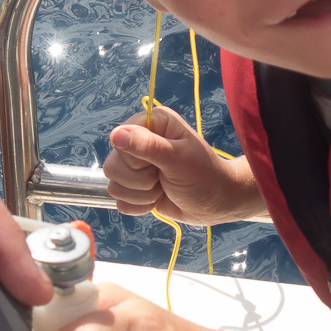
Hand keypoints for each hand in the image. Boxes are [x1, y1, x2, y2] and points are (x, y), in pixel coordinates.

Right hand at [105, 106, 262, 223]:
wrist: (218, 203)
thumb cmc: (204, 176)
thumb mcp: (179, 159)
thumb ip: (148, 146)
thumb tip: (117, 135)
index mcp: (151, 124)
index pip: (118, 140)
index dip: (135, 159)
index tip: (158, 164)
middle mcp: (140, 142)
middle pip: (112, 166)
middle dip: (140, 181)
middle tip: (164, 177)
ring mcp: (136, 167)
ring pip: (114, 185)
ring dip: (142, 194)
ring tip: (163, 188)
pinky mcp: (136, 188)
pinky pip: (120, 201)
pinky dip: (140, 206)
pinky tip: (158, 199)